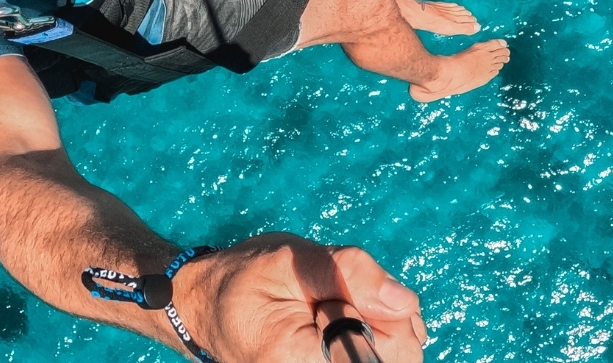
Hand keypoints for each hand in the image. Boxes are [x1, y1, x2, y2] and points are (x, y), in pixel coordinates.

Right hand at [172, 236, 424, 362]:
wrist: (208, 307)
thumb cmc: (245, 279)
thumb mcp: (292, 259)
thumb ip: (350, 273)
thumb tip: (404, 300)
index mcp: (309, 361)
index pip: (396, 347)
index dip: (383, 309)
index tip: (339, 294)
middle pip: (402, 351)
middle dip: (381, 314)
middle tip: (331, 297)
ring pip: (395, 353)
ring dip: (376, 322)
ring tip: (330, 307)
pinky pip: (377, 355)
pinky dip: (368, 332)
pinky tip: (338, 318)